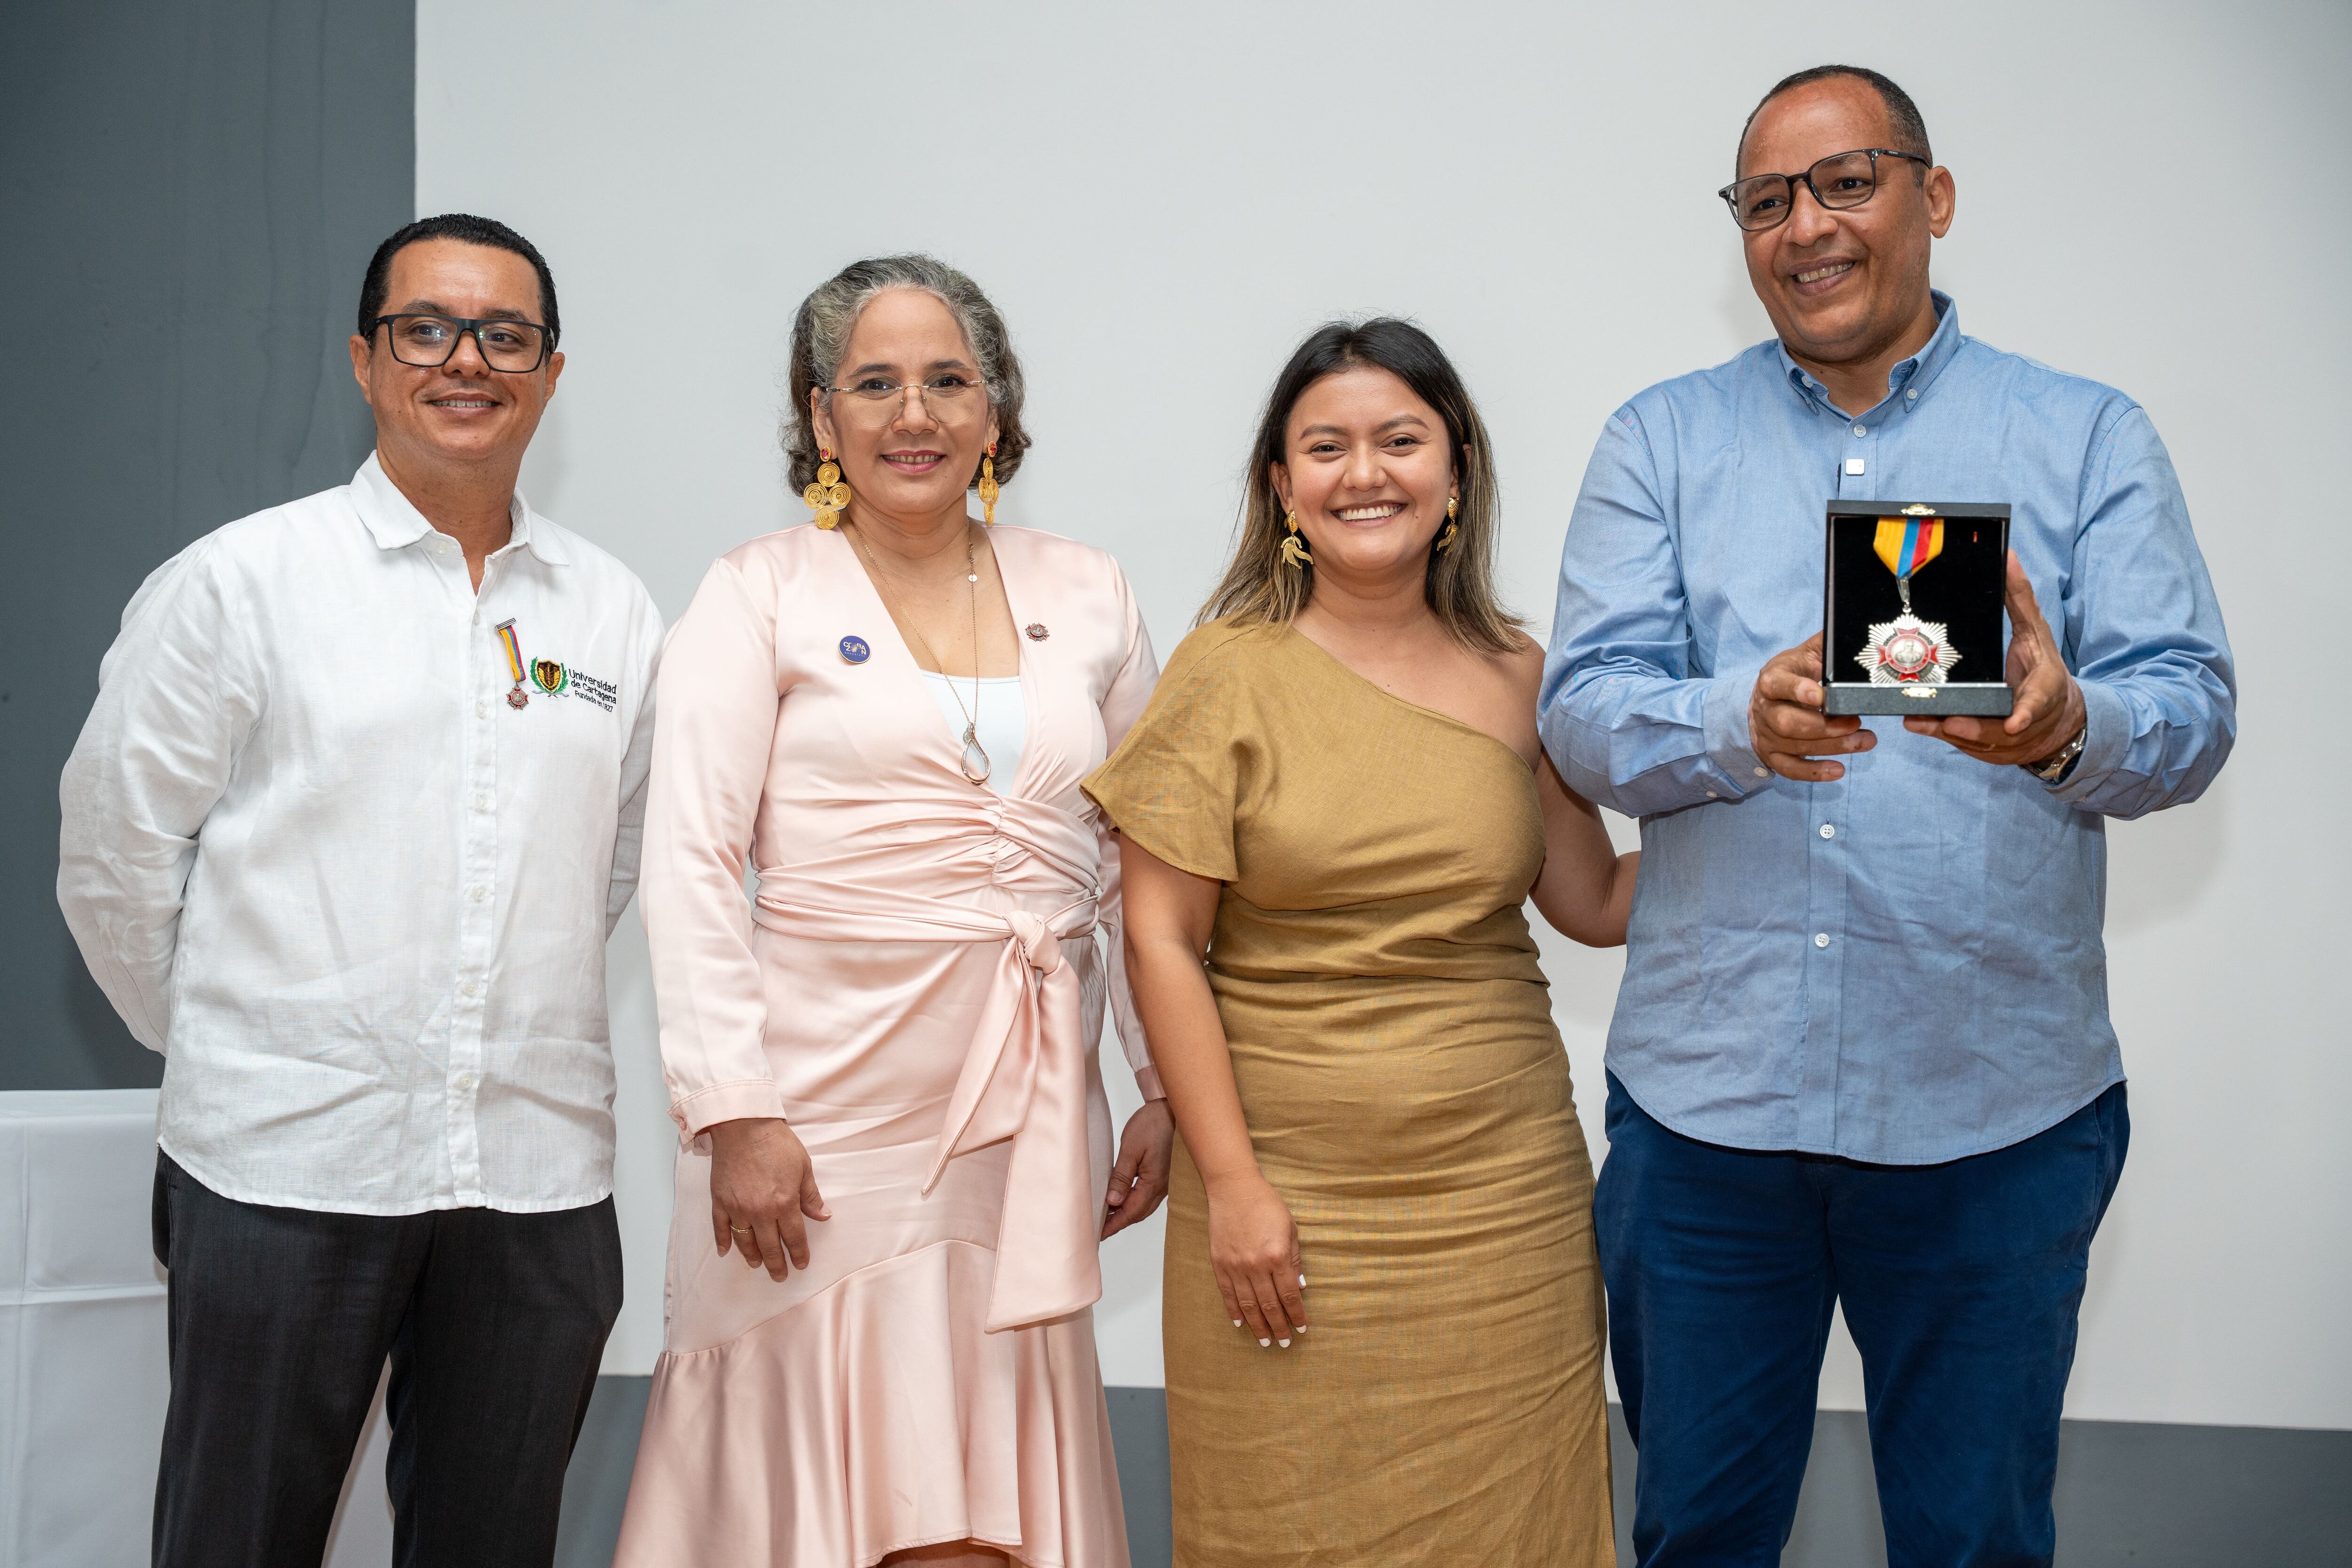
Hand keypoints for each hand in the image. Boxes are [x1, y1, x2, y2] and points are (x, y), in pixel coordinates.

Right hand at [707, 1117, 829, 1281]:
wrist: (743, 1125)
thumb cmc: (776, 1143)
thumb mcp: (803, 1167)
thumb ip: (811, 1195)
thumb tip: (823, 1215)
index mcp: (784, 1203)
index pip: (794, 1237)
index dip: (798, 1254)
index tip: (801, 1264)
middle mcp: (760, 1211)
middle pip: (769, 1246)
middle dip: (776, 1264)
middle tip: (780, 1276)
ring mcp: (737, 1207)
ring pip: (745, 1242)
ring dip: (752, 1256)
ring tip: (757, 1265)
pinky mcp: (719, 1200)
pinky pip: (720, 1227)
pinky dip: (722, 1241)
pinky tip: (725, 1252)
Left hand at [1102, 1099, 1173, 1238]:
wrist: (1174, 1109)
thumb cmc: (1153, 1124)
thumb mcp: (1132, 1149)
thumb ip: (1122, 1177)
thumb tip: (1113, 1202)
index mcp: (1153, 1183)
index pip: (1130, 1212)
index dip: (1113, 1224)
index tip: (1098, 1234)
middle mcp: (1162, 1187)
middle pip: (1138, 1213)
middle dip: (1119, 1223)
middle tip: (1099, 1229)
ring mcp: (1166, 1182)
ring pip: (1144, 1206)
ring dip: (1126, 1213)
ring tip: (1107, 1216)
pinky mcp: (1165, 1175)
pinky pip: (1148, 1196)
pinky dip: (1134, 1202)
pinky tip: (1123, 1199)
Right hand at [1203, 1170, 1305, 1347]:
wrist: (1234, 1189)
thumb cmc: (1266, 1205)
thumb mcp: (1290, 1229)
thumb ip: (1295, 1259)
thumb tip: (1300, 1287)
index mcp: (1278, 1256)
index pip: (1290, 1295)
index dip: (1297, 1314)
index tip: (1301, 1328)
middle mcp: (1256, 1265)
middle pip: (1270, 1305)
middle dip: (1279, 1327)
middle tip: (1285, 1342)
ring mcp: (1236, 1266)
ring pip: (1248, 1305)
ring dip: (1258, 1326)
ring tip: (1266, 1341)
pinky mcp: (1220, 1263)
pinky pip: (1228, 1294)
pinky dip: (1234, 1311)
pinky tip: (1241, 1324)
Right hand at [1749, 632, 1875, 781]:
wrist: (1763, 698)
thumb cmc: (1793, 673)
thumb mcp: (1805, 653)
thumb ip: (1826, 644)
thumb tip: (1855, 628)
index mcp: (1772, 679)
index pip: (1777, 684)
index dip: (1797, 690)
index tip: (1821, 695)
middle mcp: (1765, 709)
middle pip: (1787, 722)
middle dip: (1825, 726)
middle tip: (1856, 722)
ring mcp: (1767, 735)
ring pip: (1796, 746)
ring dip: (1833, 747)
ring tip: (1866, 741)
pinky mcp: (1772, 755)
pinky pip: (1790, 769)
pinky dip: (1813, 773)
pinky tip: (1839, 771)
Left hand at [1904, 550, 2084, 766]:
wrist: (2057, 721)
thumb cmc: (2041, 669)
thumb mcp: (2036, 631)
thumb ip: (2021, 598)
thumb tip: (2008, 555)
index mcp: (2044, 689)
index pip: (2038, 702)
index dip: (2026, 714)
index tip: (2014, 723)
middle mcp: (2026, 717)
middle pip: (1999, 729)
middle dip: (1975, 728)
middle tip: (1949, 722)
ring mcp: (2008, 737)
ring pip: (1977, 740)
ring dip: (1949, 733)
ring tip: (1919, 721)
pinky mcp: (1989, 746)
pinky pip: (1963, 744)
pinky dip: (1940, 734)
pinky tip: (1916, 723)